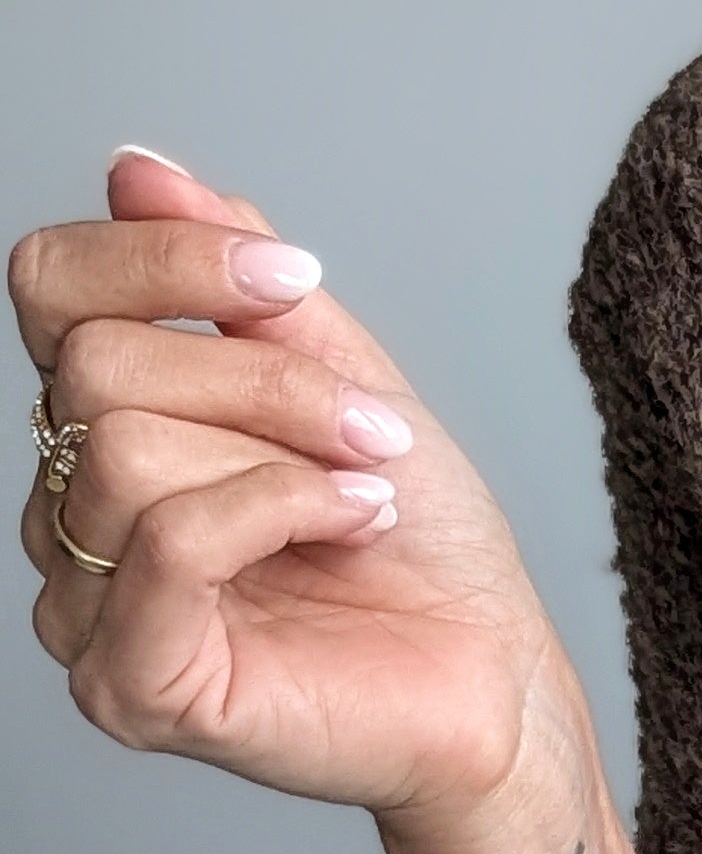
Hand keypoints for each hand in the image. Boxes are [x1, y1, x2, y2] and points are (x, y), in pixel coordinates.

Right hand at [15, 148, 560, 825]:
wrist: (500, 680)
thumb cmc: (423, 550)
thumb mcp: (335, 371)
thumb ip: (230, 277)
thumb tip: (136, 168)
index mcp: (101, 427)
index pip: (50, 285)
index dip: (165, 255)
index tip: (297, 280)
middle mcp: (68, 513)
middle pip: (98, 365)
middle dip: (260, 378)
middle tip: (369, 432)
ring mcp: (86, 608)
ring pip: (128, 449)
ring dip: (283, 452)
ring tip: (366, 495)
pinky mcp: (132, 685)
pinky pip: (169, 539)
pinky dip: (280, 509)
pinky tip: (351, 527)